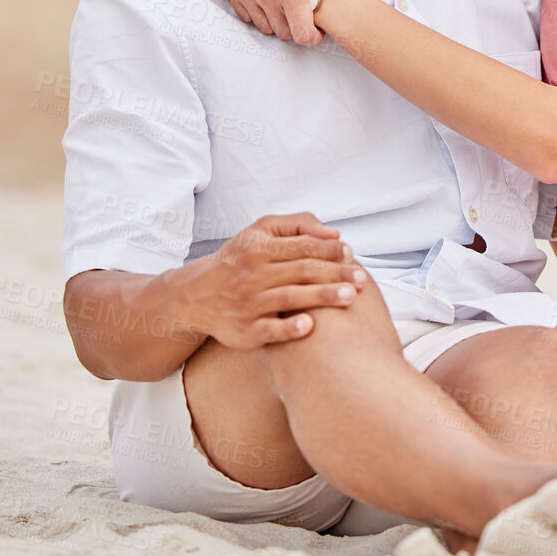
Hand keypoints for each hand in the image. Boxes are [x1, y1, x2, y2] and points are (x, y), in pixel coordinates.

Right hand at [156, 0, 359, 45]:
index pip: (302, 35)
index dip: (313, 38)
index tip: (318, 30)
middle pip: (284, 34)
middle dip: (297, 29)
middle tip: (305, 15)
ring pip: (265, 27)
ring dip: (277, 23)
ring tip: (287, 8)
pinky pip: (246, 16)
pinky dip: (258, 14)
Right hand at [170, 213, 368, 347]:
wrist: (196, 296)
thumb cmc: (239, 260)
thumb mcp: (261, 232)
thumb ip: (298, 225)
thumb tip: (334, 234)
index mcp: (259, 248)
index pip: (302, 246)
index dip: (329, 250)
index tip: (350, 254)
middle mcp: (252, 275)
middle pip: (301, 271)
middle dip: (335, 274)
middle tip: (361, 279)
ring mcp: (248, 304)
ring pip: (290, 298)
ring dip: (322, 297)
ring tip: (350, 297)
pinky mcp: (244, 330)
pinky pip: (269, 330)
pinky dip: (289, 329)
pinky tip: (310, 326)